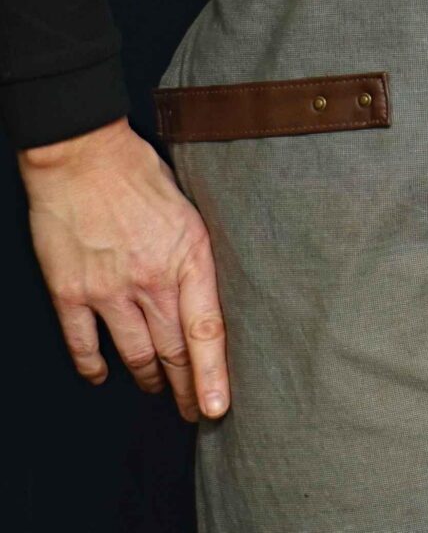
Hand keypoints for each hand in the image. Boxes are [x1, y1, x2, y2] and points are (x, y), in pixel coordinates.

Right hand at [22, 120, 229, 419]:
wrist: (83, 157)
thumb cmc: (141, 176)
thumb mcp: (190, 212)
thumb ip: (196, 256)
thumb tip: (205, 292)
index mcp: (189, 258)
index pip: (207, 331)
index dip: (213, 376)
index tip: (217, 408)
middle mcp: (150, 281)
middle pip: (172, 350)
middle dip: (186, 386)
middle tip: (193, 410)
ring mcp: (108, 289)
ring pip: (134, 352)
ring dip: (148, 377)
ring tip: (159, 390)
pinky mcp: (70, 291)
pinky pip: (83, 342)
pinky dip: (93, 365)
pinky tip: (102, 376)